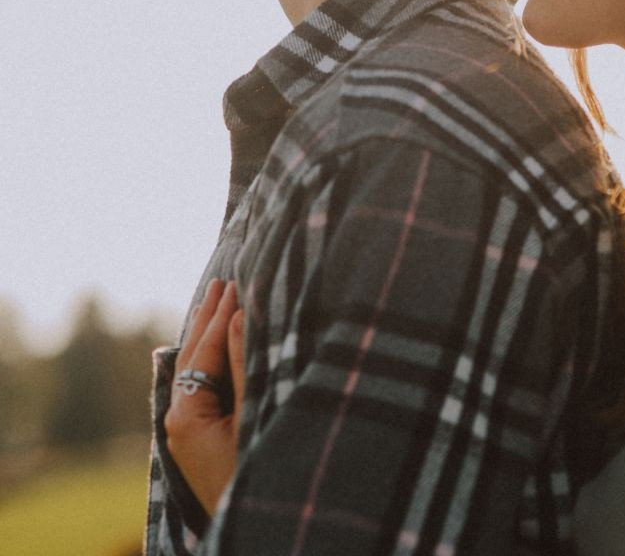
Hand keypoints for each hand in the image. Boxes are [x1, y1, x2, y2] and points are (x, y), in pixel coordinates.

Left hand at [165, 279, 245, 515]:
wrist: (258, 529)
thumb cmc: (258, 474)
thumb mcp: (254, 416)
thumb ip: (243, 365)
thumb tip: (236, 316)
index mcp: (186, 415)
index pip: (203, 351)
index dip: (220, 315)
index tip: (234, 283)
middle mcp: (178, 423)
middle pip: (191, 358)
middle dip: (207, 320)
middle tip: (220, 282)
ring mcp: (187, 435)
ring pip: (194, 373)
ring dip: (207, 337)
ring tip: (215, 305)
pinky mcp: (199, 444)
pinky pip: (200, 389)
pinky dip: (209, 361)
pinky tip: (215, 350)